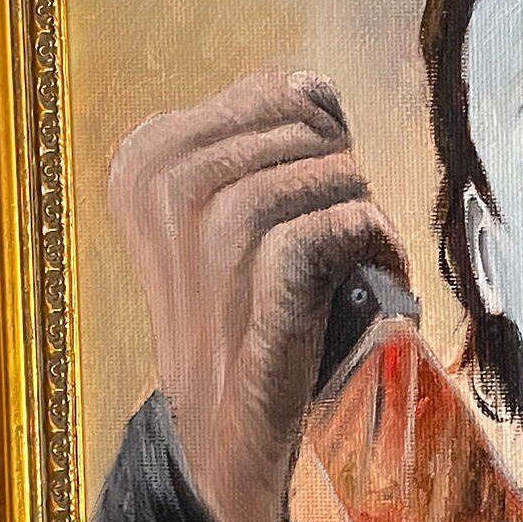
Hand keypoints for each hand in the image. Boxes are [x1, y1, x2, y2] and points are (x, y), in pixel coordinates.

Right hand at [108, 72, 407, 521]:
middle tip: (349, 231)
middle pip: (302, 128)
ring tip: (364, 254)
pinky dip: (372, 245)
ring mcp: (198, 248)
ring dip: (362, 212)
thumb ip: (268, 135)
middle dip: (347, 175)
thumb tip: (312, 88)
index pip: (277, 94)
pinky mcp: (248, 298)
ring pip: (317, 176)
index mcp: (144, 159)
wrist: (225, 433)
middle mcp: (159, 193)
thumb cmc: (248, 309)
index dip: (327, 141)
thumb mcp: (238, 208)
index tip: (319, 199)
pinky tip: (377, 273)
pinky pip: (330, 230)